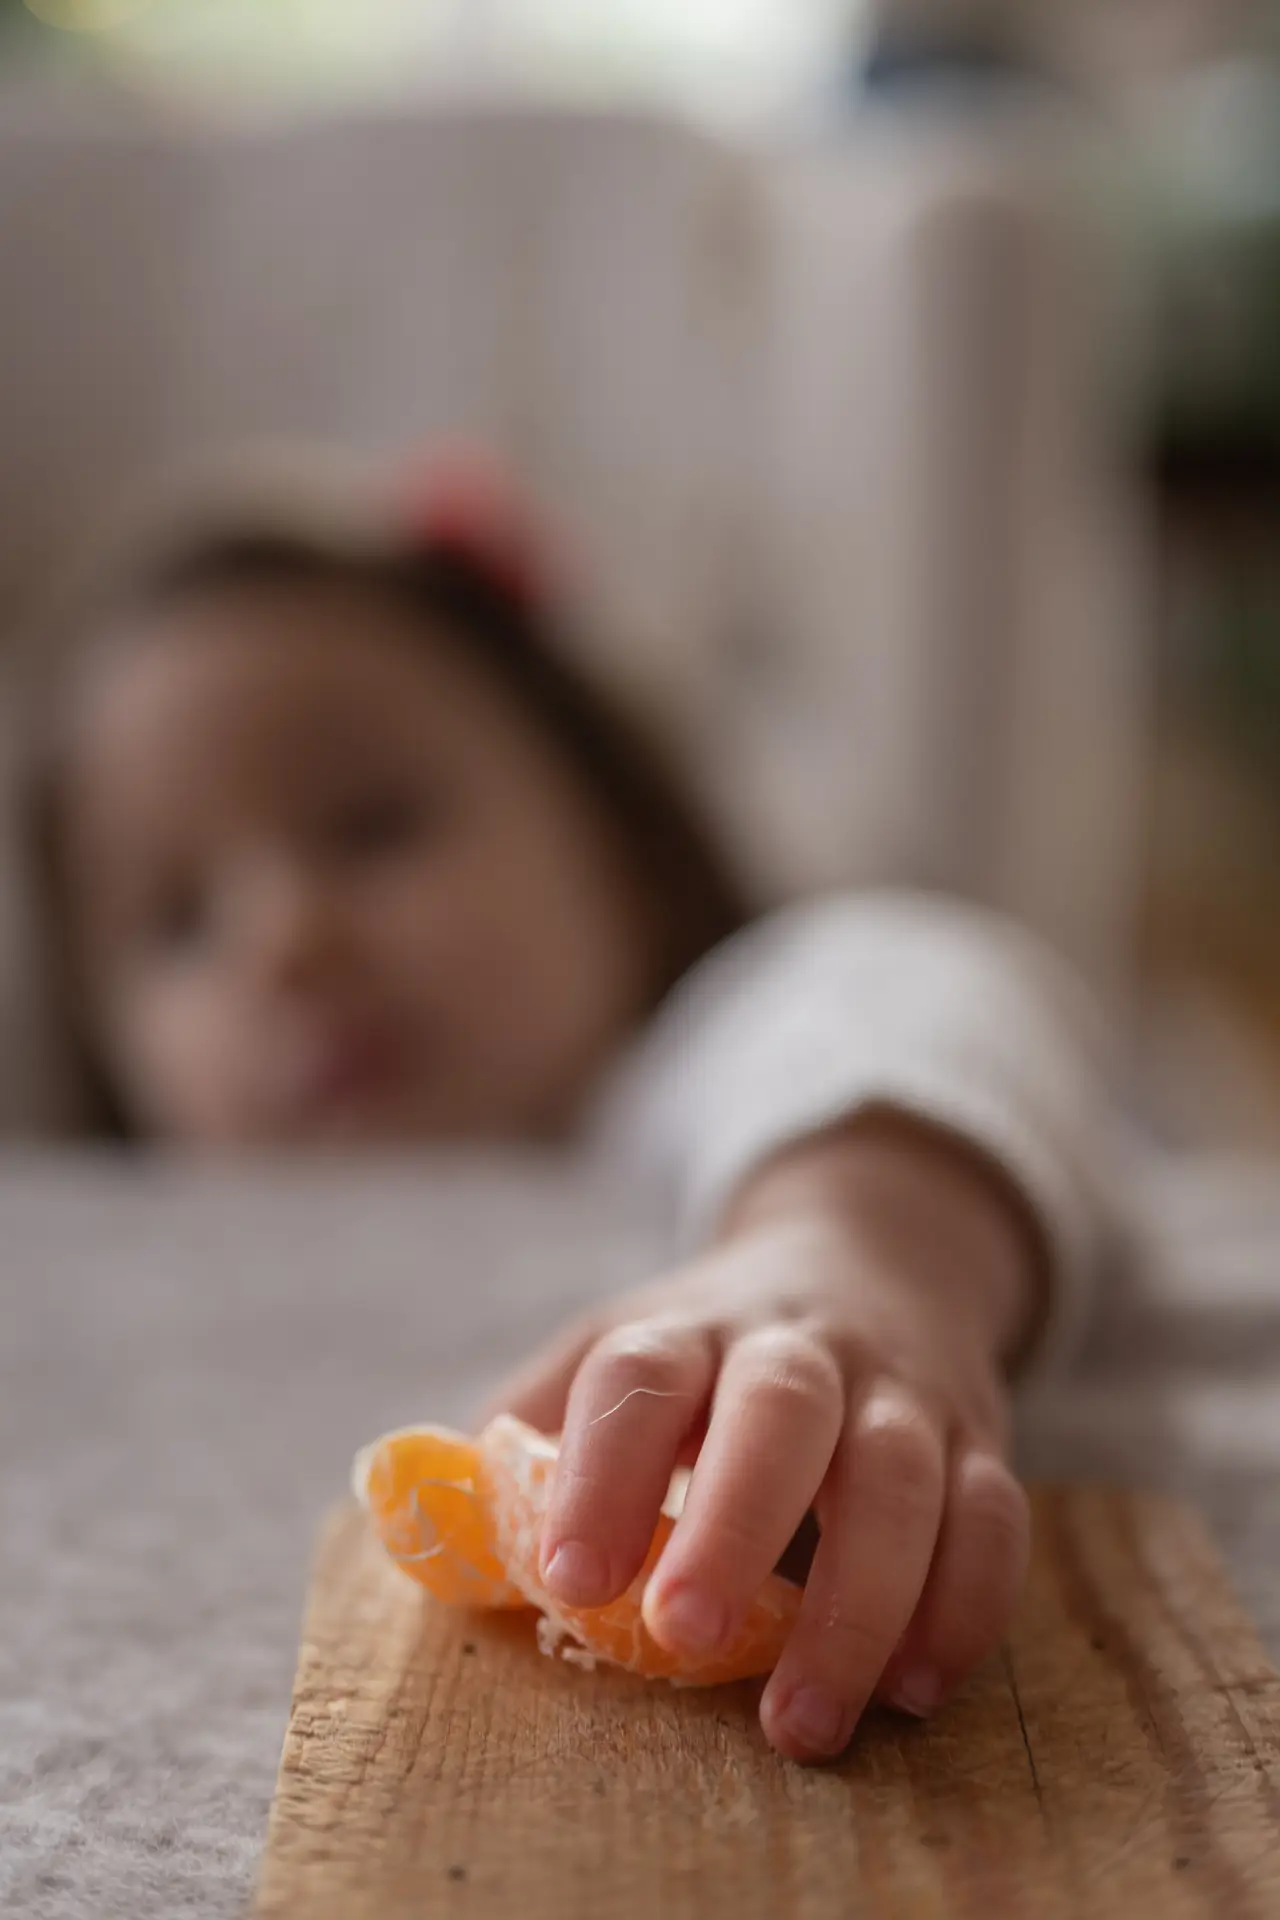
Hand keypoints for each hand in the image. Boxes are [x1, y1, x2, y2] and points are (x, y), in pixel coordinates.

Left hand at [478, 1114, 1039, 1762]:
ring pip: (898, 1476)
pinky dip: (965, 1603)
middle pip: (780, 1413)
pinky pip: (993, 1515)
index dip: (602, 1470)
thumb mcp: (617, 1350)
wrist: (874, 1252)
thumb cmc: (713, 1348)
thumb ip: (533, 1427)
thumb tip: (431, 1518)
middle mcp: (799, 1346)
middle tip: (682, 1637)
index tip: (568, 1577)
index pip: (640, 1376)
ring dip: (859, 1603)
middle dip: (735, 1526)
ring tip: (801, 1721)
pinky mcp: (977, 1438)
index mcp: (689, 1327)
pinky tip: (915, 1686)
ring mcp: (897, 1388)